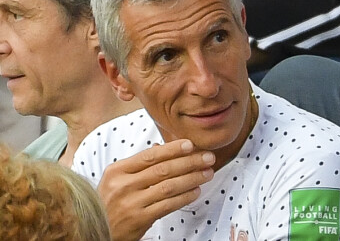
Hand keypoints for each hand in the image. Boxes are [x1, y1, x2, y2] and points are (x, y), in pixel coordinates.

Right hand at [97, 139, 214, 240]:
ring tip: (207, 173)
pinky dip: (184, 196)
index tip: (191, 144)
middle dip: (190, 162)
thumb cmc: (109, 202)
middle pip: (163, 169)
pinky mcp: (138, 220)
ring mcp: (131, 203)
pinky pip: (168, 205)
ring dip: (192, 178)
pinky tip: (196, 191)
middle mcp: (123, 185)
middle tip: (208, 157)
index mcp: (117, 171)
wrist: (96, 230)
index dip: (172, 149)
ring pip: (168, 186)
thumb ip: (138, 164)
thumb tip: (162, 146)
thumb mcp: (116, 179)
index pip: (150, 155)